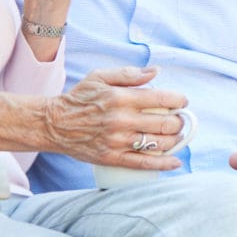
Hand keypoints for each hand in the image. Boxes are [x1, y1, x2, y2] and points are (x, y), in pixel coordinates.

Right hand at [46, 67, 188, 170]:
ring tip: (175, 136)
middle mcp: (121, 120)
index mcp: (120, 98)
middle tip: (178, 120)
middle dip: (178, 122)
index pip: (161, 99)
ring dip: (174, 141)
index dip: (178, 101)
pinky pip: (143, 163)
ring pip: (158, 144)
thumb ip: (129, 74)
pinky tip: (175, 162)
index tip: (182, 103)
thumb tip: (155, 71)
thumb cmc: (79, 99)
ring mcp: (117, 141)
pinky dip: (163, 164)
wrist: (54, 124)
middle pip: (164, 124)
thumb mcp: (100, 77)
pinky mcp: (112, 157)